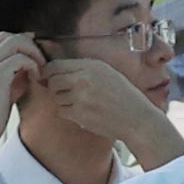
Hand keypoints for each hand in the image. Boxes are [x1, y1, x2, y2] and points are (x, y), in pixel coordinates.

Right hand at [0, 33, 45, 143]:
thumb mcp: (2, 94)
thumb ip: (13, 79)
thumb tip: (29, 70)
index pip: (0, 41)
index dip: (20, 42)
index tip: (35, 52)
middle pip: (7, 36)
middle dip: (28, 43)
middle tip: (40, 59)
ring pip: (14, 41)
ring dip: (31, 51)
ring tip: (39, 68)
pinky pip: (19, 58)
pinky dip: (32, 64)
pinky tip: (36, 77)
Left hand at [41, 55, 172, 161]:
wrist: (136, 118)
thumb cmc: (123, 96)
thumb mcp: (107, 73)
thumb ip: (83, 69)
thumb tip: (54, 72)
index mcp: (92, 66)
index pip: (56, 65)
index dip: (47, 72)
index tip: (47, 77)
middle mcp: (84, 79)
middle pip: (53, 81)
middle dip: (54, 88)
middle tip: (65, 93)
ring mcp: (81, 97)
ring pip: (56, 97)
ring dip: (63, 101)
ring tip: (80, 103)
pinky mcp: (80, 114)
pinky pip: (62, 111)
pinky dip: (68, 113)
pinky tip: (82, 112)